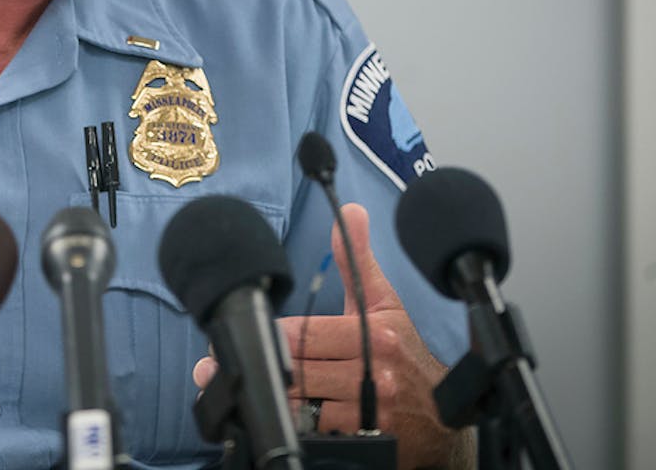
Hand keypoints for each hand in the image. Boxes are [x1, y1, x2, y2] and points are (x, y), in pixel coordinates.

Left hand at [190, 204, 458, 469]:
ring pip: (303, 406)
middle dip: (258, 366)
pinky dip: (295, 428)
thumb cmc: (406, 353)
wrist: (441, 417)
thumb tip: (349, 212)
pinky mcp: (367, 443)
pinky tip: (273, 419)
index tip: (242, 333)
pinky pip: (317, 435)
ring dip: (269, 399)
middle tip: (214, 366)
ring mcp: (370, 413)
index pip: (305, 333)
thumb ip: (357, 259)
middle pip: (299, 369)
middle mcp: (374, 374)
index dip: (269, 334)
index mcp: (373, 336)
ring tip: (237, 390)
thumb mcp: (383, 304)